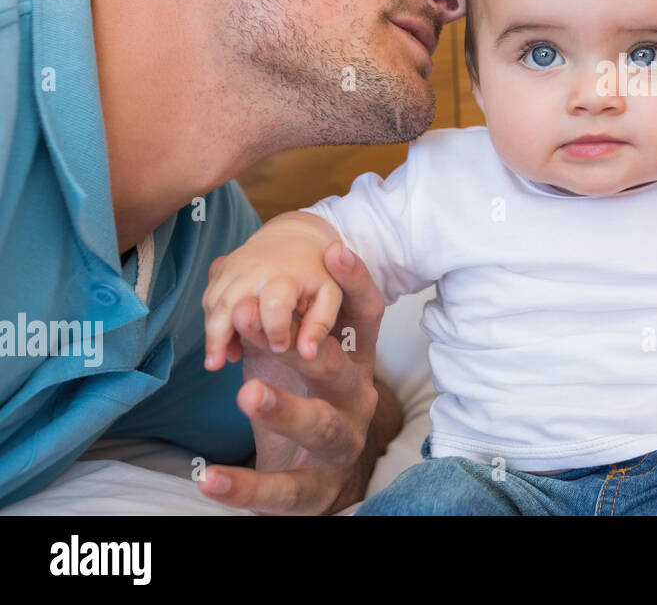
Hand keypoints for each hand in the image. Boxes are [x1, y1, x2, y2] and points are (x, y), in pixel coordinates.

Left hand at [198, 241, 387, 514]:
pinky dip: (243, 486)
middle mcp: (355, 401)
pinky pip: (279, 490)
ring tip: (248, 394)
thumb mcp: (291, 365)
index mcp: (355, 365)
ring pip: (319, 427)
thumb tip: (234, 288)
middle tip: (261, 322)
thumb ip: (273, 331)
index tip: (333, 249)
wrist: (315, 485)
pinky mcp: (312, 491)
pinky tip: (207, 478)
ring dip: (285, 408)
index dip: (356, 282)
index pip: (365, 318)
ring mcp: (339, 446)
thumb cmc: (304, 407)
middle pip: (341, 372)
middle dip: (308, 346)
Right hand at [203, 215, 342, 368]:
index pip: (274, 305)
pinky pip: (209, 296)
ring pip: (214, 302)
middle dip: (219, 337)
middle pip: (229, 303)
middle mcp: (255, 268)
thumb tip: (307, 354)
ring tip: (217, 361)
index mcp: (286, 275)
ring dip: (211, 333)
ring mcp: (235, 265)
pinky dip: (211, 320)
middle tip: (216, 366)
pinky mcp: (222, 267)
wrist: (296, 235)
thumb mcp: (330, 294)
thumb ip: (321, 323)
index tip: (279, 348)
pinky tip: (223, 341)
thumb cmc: (317, 273)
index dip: (275, 329)